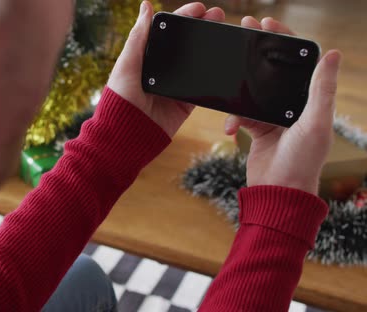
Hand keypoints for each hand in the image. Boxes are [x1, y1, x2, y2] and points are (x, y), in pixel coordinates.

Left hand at [107, 2, 224, 136]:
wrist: (127, 135)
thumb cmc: (120, 99)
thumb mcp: (127, 64)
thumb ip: (139, 36)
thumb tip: (146, 6)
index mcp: (146, 56)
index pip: (168, 31)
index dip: (184, 17)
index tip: (200, 8)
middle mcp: (162, 69)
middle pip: (186, 43)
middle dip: (202, 27)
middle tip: (218, 16)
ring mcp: (175, 85)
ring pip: (197, 61)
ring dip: (211, 46)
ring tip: (224, 31)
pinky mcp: (185, 102)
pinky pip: (203, 86)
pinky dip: (213, 74)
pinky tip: (225, 60)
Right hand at [224, 17, 341, 194]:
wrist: (277, 193)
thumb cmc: (302, 161)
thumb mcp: (315, 123)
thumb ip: (321, 89)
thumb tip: (334, 53)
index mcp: (311, 100)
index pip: (299, 62)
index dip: (283, 40)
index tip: (266, 25)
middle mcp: (293, 105)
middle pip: (273, 71)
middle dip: (257, 52)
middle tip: (244, 31)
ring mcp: (273, 117)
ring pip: (253, 91)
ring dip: (240, 88)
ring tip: (227, 76)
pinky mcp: (256, 129)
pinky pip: (240, 114)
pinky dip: (232, 118)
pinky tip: (229, 128)